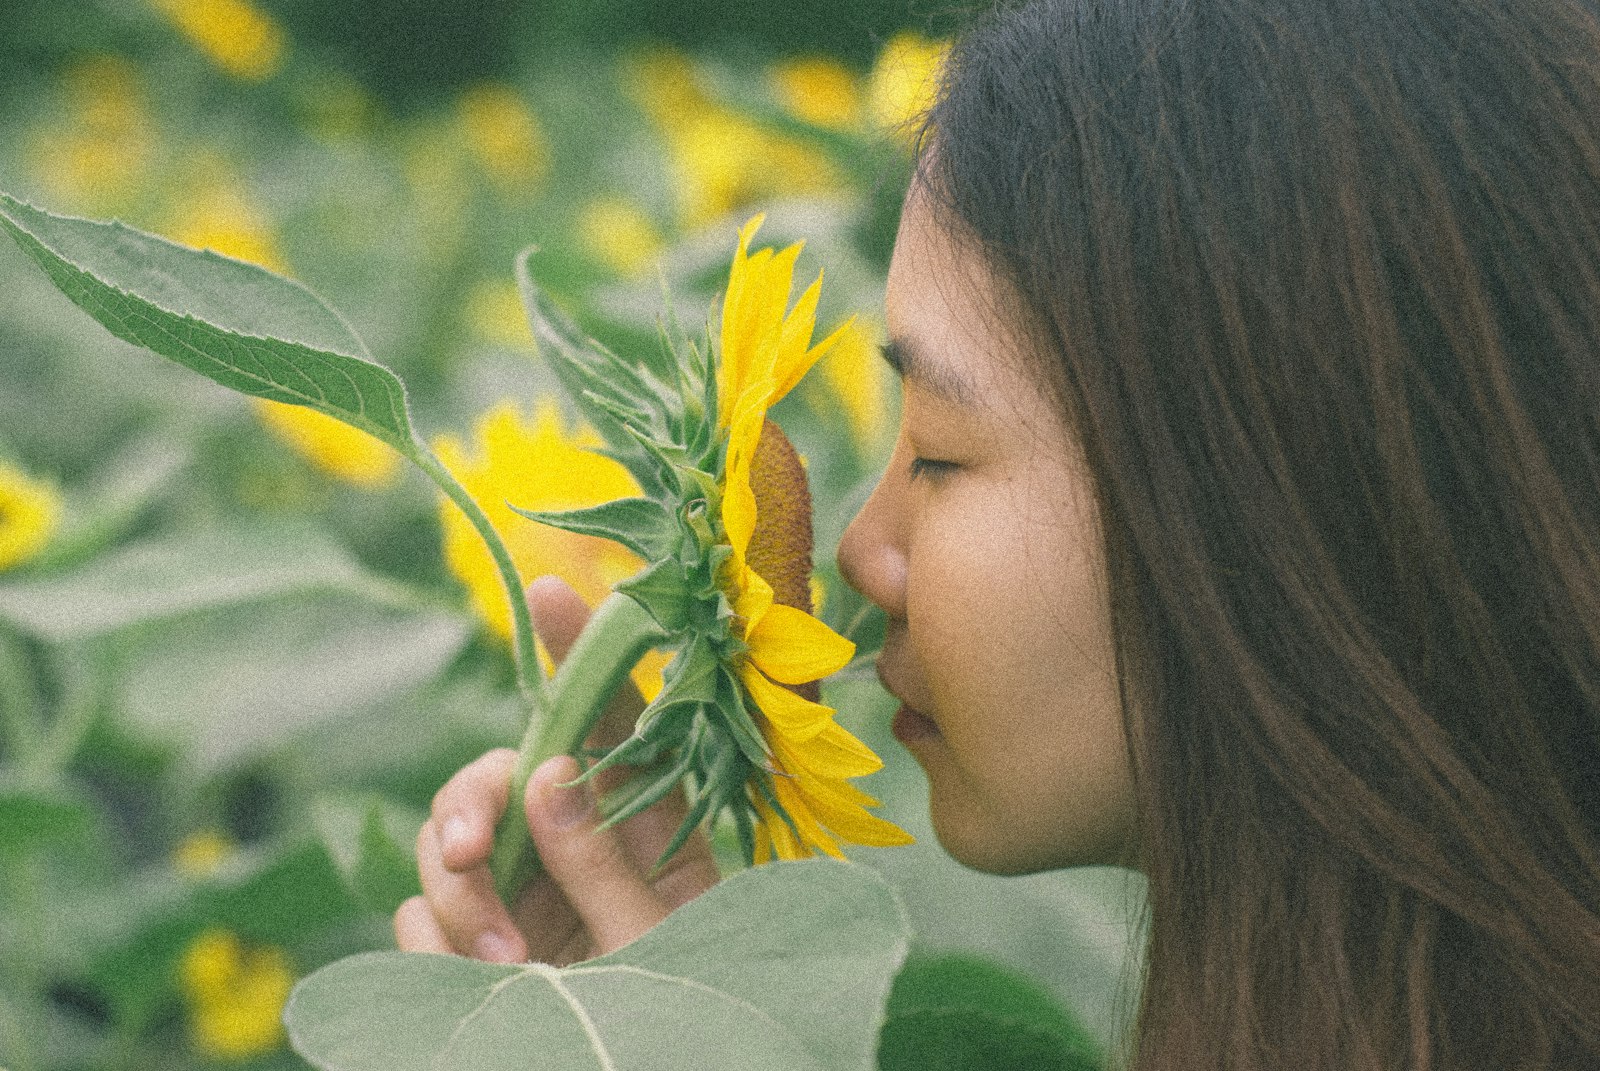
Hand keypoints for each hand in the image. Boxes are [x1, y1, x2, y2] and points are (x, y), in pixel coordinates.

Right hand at [393, 576, 720, 964]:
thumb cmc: (688, 1027)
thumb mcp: (661, 950)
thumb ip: (606, 867)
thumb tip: (552, 771)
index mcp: (648, 829)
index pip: (616, 717)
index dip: (582, 649)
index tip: (549, 591)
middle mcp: (578, 845)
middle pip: (504, 770)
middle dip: (473, 801)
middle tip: (469, 851)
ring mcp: (523, 894)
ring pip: (452, 840)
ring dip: (458, 891)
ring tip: (500, 963)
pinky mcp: (478, 945)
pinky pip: (424, 914)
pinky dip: (435, 943)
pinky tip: (476, 983)